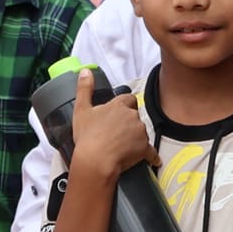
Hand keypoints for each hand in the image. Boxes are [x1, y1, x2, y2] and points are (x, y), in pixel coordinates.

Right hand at [67, 68, 156, 186]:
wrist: (96, 159)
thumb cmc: (87, 137)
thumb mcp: (81, 109)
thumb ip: (84, 88)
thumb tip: (85, 71)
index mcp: (118, 105)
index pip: (128, 99)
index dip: (124, 106)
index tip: (118, 114)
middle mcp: (132, 116)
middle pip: (135, 116)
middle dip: (129, 123)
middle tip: (116, 133)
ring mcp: (140, 132)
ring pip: (141, 132)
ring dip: (135, 137)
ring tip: (122, 147)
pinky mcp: (145, 148)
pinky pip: (151, 152)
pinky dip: (151, 156)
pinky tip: (151, 160)